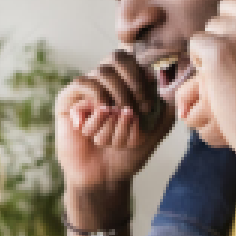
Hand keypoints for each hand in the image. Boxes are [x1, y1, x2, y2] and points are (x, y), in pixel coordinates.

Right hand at [55, 50, 174, 195]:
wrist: (105, 177)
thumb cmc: (129, 153)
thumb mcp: (156, 131)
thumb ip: (167, 109)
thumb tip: (169, 83)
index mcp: (125, 80)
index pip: (132, 57)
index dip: (142, 76)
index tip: (148, 106)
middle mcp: (104, 79)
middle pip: (117, 59)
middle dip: (131, 89)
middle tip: (134, 114)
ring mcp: (85, 88)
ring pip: (102, 76)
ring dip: (114, 107)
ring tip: (115, 128)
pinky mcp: (67, 100)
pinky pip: (84, 86)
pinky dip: (97, 104)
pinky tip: (100, 123)